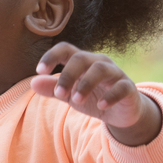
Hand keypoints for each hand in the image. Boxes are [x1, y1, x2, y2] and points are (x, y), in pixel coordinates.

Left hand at [32, 42, 161, 145]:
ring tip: (75, 100)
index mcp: (82, 62)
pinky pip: (121, 87)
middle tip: (59, 94)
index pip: (65, 49)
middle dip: (67, 75)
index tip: (39, 70)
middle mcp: (98, 63)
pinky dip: (110, 96)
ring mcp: (115, 73)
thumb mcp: (69, 95)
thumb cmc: (92, 97)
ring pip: (101, 69)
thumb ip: (53, 88)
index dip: (51, 56)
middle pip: (80, 58)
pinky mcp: (129, 88)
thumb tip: (33, 83)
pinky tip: (101, 106)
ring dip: (86, 84)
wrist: (120, 113)